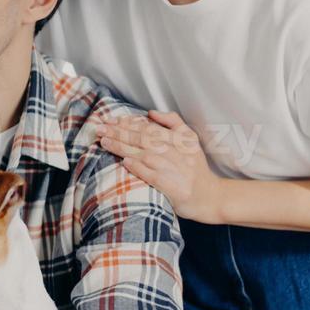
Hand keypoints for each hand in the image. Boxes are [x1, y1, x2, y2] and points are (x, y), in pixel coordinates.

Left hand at [96, 110, 225, 222]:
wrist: (210, 197)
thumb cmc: (195, 169)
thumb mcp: (190, 140)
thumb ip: (173, 123)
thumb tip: (151, 112)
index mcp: (181, 140)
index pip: (150, 128)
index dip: (128, 123)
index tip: (110, 120)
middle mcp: (178, 152)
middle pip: (144, 139)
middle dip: (119, 132)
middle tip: (100, 128)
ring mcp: (175, 170)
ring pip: (145, 154)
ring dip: (123, 147)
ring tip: (105, 142)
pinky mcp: (172, 187)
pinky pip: (152, 175)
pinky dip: (139, 168)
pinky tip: (125, 162)